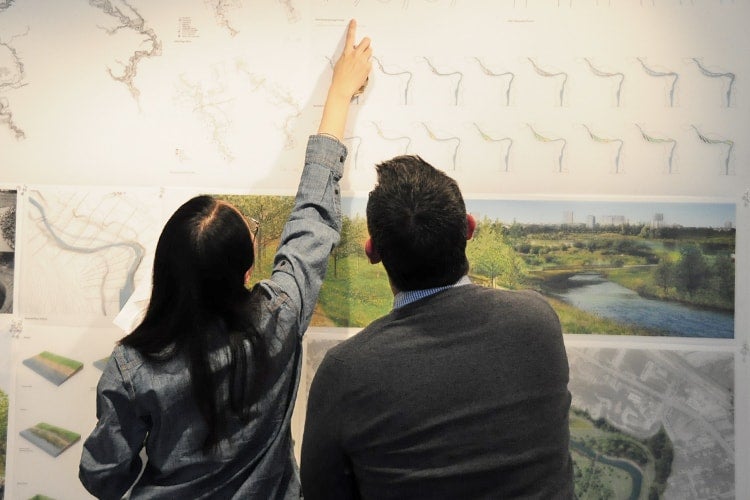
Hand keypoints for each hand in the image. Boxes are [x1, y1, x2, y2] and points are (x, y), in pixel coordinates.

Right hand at [318, 19, 372, 139]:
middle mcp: (356, 55)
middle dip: (366, 43)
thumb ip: (347, 55)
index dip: (352, 28)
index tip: (354, 22)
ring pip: (370, 51)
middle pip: (367, 42)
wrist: (343, 88)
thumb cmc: (339, 77)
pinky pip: (370, 62)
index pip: (350, 37)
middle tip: (364, 47)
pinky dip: (367, 64)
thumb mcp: (340, 63)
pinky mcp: (367, 68)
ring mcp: (363, 62)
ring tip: (361, 61)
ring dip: (367, 54)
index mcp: (347, 53)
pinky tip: (361, 70)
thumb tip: (352, 52)